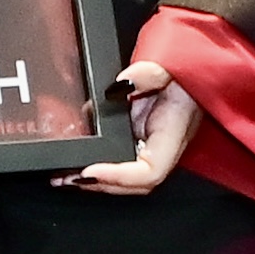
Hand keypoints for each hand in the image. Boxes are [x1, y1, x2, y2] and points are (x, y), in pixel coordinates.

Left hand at [58, 61, 199, 195]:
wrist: (192, 69)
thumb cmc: (185, 73)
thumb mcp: (168, 68)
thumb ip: (147, 75)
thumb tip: (120, 84)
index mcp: (173, 135)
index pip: (150, 172)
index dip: (119, 177)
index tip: (89, 171)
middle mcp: (161, 148)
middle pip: (133, 184)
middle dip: (100, 185)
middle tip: (67, 178)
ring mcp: (148, 145)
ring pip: (124, 176)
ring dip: (95, 180)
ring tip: (63, 175)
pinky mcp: (137, 136)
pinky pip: (118, 157)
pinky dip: (97, 162)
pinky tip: (73, 158)